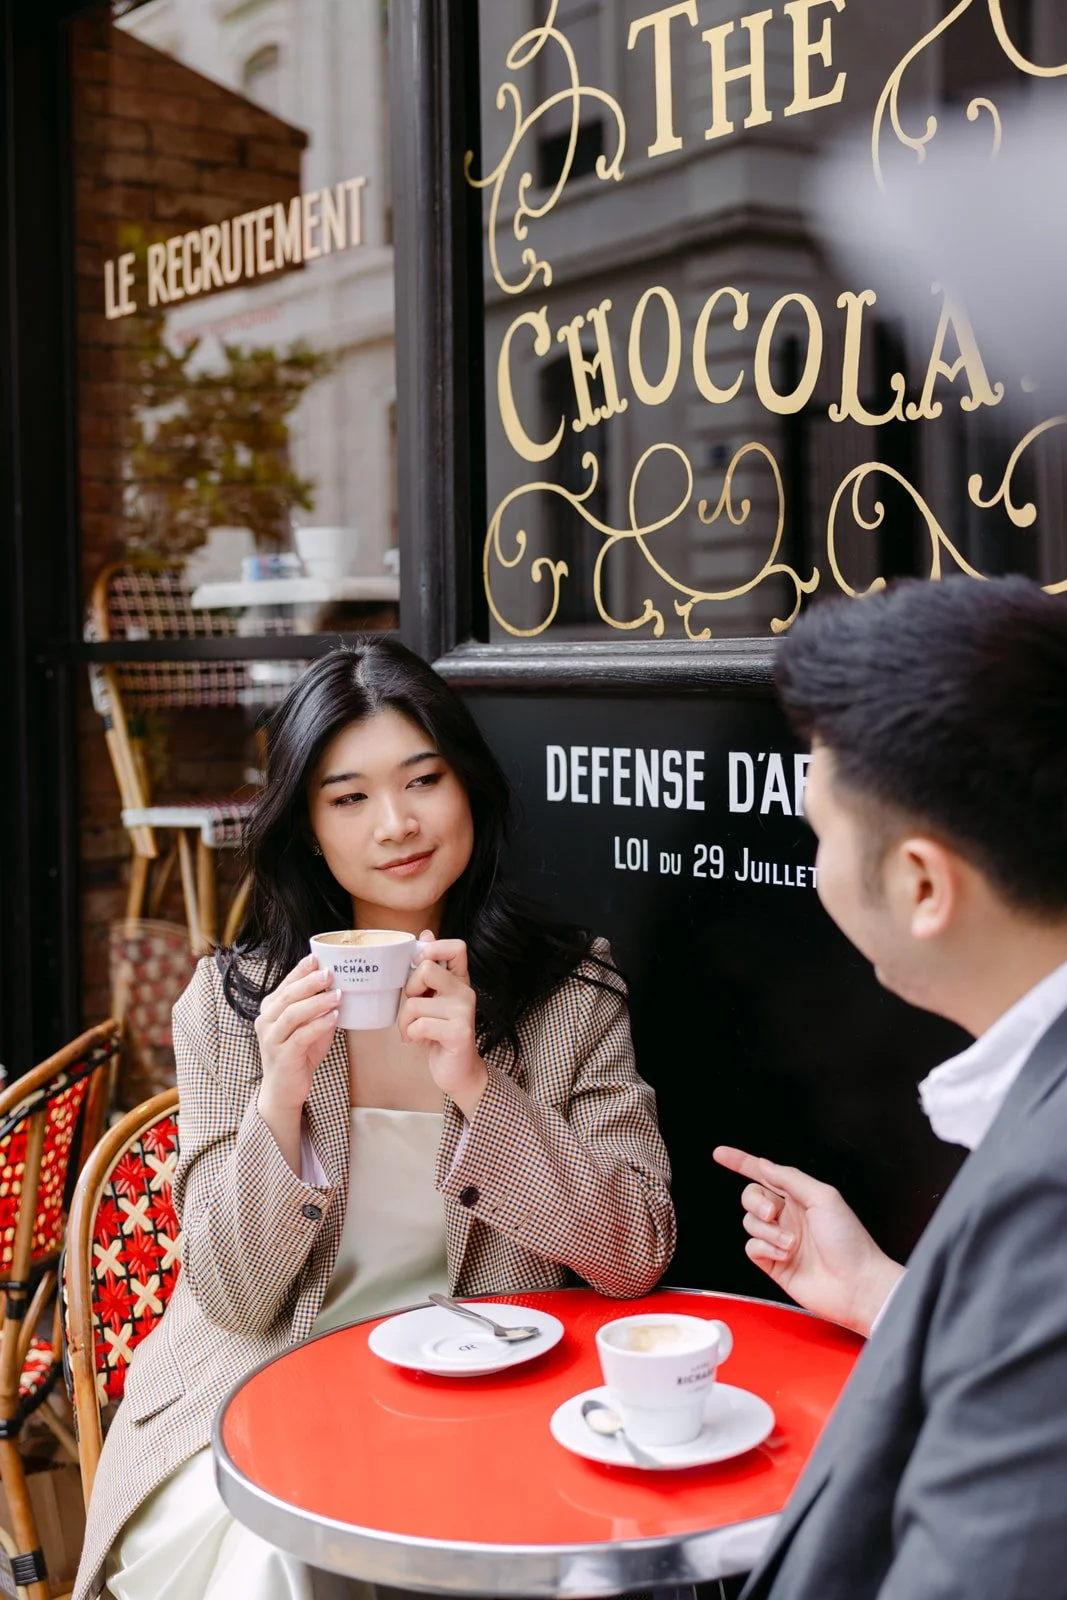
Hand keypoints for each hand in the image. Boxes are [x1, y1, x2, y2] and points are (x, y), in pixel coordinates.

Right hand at [254, 955, 338, 1120]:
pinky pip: (301, 1036)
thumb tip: (337, 989)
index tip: (317, 957)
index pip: (285, 984)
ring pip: (293, 1013)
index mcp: (270, 1010)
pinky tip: (333, 1017)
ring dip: (317, 1002)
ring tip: (337, 994)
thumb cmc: (298, 1055)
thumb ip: (318, 1010)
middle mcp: (266, 1021)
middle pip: (288, 996)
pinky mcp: (282, 1055)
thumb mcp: (309, 1027)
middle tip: (330, 973)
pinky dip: (318, 1024)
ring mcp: (271, 1039)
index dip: (300, 970)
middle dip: (310, 982)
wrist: (283, 1090)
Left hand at [398, 934, 487, 1119]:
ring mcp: (464, 1012)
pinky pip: (420, 1025)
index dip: (432, 950)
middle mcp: (466, 992)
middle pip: (427, 969)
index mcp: (459, 980)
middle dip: (409, 989)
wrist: (457, 1072)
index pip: (456, 946)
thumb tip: (426, 932)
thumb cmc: (439, 1034)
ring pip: (416, 1002)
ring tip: (412, 1032)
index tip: (419, 970)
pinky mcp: (459, 1032)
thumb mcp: (431, 999)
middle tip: (412, 1007)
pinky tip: (418, 1041)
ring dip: (405, 1022)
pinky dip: (411, 1035)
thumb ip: (429, 969)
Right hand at [713, 1146, 903, 1336]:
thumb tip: (765, 1165)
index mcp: (800, 1197)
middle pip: (751, 1197)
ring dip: (768, 1231)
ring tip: (791, 1244)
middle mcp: (788, 1216)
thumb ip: (791, 1179)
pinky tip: (784, 1254)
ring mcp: (779, 1239)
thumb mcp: (824, 1198)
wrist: (856, 1284)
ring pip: (750, 1223)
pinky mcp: (773, 1263)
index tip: (721, 1153)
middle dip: (756, 1202)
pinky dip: (765, 1248)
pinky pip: (752, 1247)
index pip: (764, 1173)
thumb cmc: (850, 1242)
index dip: (741, 1162)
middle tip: (773, 1213)